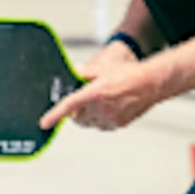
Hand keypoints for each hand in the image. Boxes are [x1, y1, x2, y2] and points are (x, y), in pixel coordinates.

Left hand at [39, 42, 157, 130]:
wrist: (150, 84)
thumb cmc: (128, 74)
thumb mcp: (102, 68)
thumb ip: (84, 72)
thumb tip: (74, 71)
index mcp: (94, 94)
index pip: (68, 107)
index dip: (54, 116)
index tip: (45, 123)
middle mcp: (101, 109)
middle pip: (77, 118)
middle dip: (76, 111)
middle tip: (84, 100)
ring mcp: (110, 119)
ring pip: (90, 123)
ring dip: (89, 116)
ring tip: (100, 102)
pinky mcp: (118, 124)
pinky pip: (103, 126)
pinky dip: (101, 119)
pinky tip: (109, 107)